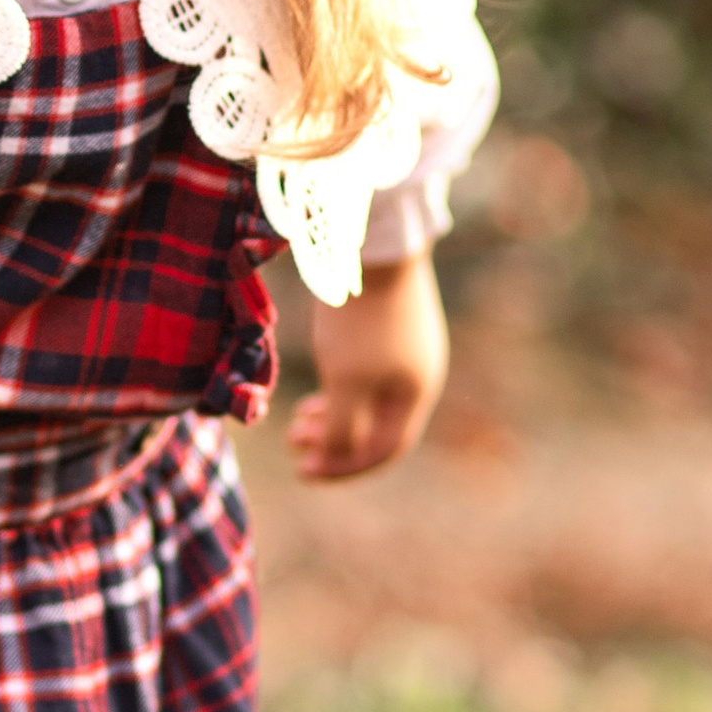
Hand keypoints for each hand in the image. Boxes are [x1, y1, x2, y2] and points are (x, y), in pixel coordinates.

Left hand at [290, 251, 448, 481]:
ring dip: (334, 414)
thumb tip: (337, 458)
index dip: (343, 468)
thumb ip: (344, 428)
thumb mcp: (346, 381)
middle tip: (293, 442)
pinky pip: (366, 373)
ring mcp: (406, 347)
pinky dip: (340, 387)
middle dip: (334, 442)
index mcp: (415, 394)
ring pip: (369, 399)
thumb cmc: (359, 320)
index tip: (304, 470)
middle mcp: (418, 374)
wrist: (375, 242)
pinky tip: (319, 379)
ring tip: (298, 417)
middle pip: (377, 428)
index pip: (385, 451)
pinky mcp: (389, 323)